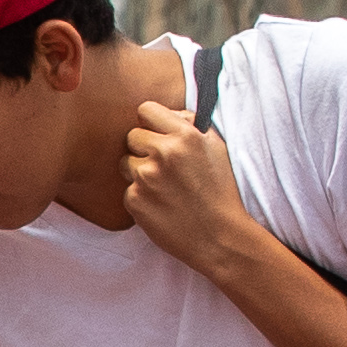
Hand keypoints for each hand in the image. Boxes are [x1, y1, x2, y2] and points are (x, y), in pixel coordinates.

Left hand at [117, 88, 265, 282]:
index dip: (151, 122)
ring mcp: (146, 177)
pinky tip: (161, 204)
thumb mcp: (216, 148)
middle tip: (163, 166)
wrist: (219, 237)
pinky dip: (140, 195)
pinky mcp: (134, 200)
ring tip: (164, 187)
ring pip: (125, 162)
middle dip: (144, 148)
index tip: (157, 134)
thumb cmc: (221, 191)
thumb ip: (190, 126)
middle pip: (132, 136)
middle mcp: (164, 153)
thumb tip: (169, 114)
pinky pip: (127, 188)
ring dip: (139, 171)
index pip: (146, 109)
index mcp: (185, 135)